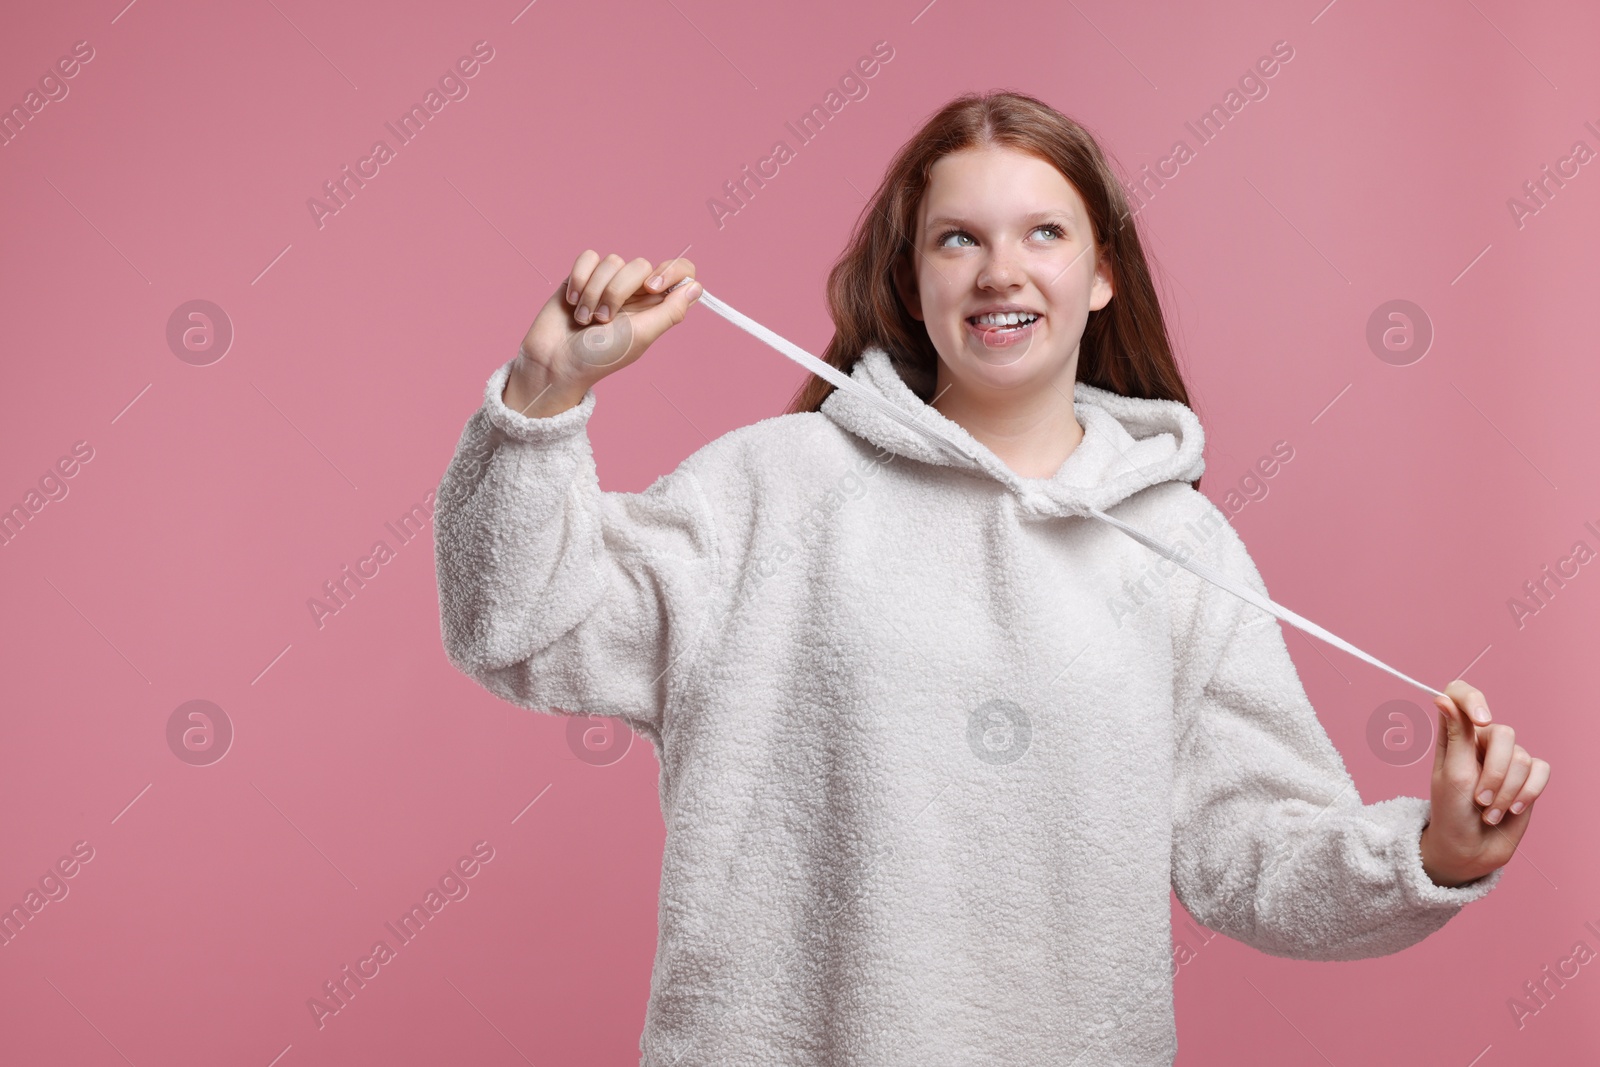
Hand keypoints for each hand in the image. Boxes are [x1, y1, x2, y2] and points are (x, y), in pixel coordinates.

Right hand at [507, 251, 700, 415]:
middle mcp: (635, 292)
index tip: (651, 287)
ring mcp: (608, 283)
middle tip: (604, 320)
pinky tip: (572, 302)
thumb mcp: (641, 336)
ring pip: (612, 260)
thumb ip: (670, 311)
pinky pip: (588, 258)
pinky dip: (579, 280)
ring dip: (594, 292)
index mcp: (655, 307)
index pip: (680, 273)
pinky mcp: (582, 277)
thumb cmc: (599, 356)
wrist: (554, 362)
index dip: (669, 271)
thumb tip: (695, 287)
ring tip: (584, 319)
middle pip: (640, 264)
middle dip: (617, 291)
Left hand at [1418, 679, 1550, 886]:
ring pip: (1522, 756)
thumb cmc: (1451, 811)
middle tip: (1479, 799)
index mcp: (1454, 734)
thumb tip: (1443, 697)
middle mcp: (1481, 741)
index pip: (1461, 694)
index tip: (1482, 720)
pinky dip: (1527, 793)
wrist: (1469, 849)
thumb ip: (1455, 735)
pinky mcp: (1528, 778)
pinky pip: (1541, 770)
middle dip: (1494, 772)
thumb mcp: (1450, 773)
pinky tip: (1511, 810)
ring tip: (1488, 812)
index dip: (1473, 699)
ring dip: (1506, 791)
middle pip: (1503, 733)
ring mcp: (1506, 759)